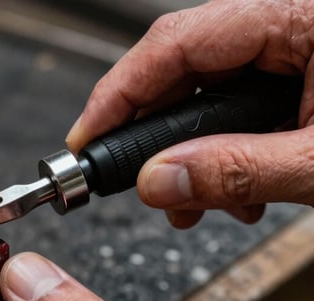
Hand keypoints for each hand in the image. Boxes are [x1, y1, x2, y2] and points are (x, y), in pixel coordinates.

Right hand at [65, 0, 313, 227]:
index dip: (117, 93)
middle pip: (184, 71)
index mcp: (296, 13)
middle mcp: (289, 22)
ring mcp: (295, 49)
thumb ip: (238, 169)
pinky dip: (228, 155)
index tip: (86, 139)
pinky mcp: (300, 76)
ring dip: (193, 158)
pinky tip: (237, 193)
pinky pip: (241, 109)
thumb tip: (158, 180)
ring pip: (209, 96)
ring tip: (195, 203)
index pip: (174, 41)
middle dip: (157, 140)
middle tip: (134, 183)